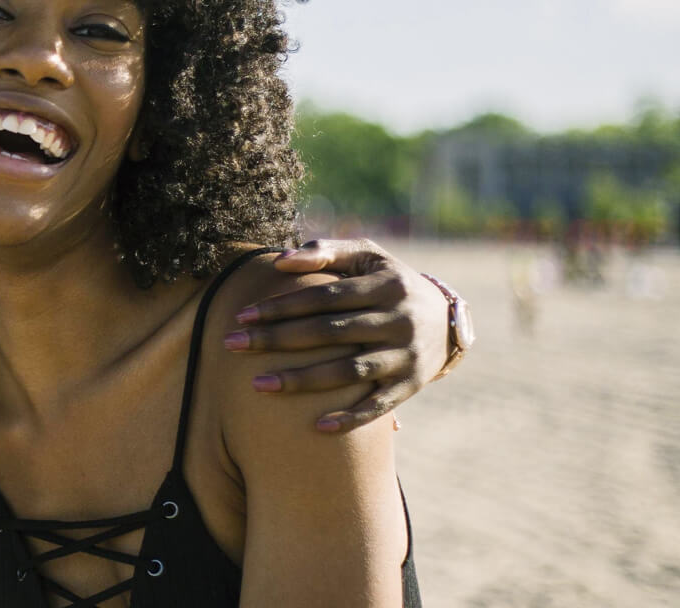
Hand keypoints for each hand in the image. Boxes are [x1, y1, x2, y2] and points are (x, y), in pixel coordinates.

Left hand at [225, 238, 451, 432]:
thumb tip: (280, 260)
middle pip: (329, 333)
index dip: (282, 306)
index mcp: (385, 286)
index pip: (323, 296)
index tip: (242, 316)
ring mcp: (406, 356)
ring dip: (302, 380)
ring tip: (257, 385)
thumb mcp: (367, 256)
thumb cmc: (390, 281)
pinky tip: (316, 427)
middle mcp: (398, 321)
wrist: (448, 319)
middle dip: (278, 339)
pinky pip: (379, 407)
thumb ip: (325, 251)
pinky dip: (350, 418)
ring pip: (349, 371)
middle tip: (230, 345)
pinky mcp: (411, 386)